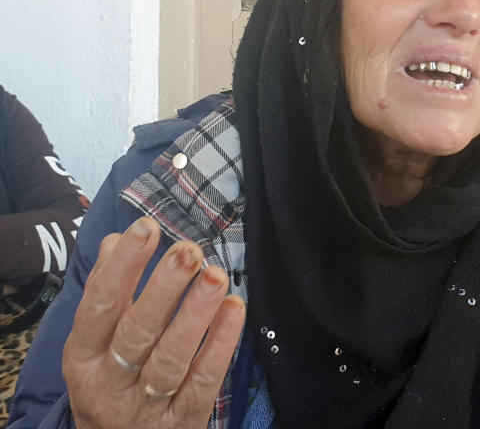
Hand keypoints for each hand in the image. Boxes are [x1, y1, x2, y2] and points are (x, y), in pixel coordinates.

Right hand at [62, 217, 245, 428]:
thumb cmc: (112, 379)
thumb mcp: (97, 341)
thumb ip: (109, 289)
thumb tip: (120, 240)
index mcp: (84, 356)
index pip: (99, 307)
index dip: (122, 268)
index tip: (146, 229)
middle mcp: (111, 383)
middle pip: (137, 333)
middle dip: (163, 289)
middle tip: (188, 251)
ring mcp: (145, 407)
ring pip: (171, 359)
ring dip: (195, 314)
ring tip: (215, 276)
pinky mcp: (181, 421)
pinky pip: (203, 381)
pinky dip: (220, 344)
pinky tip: (235, 308)